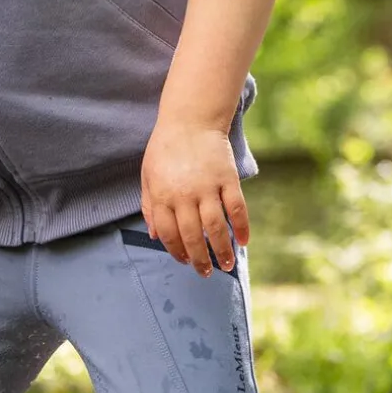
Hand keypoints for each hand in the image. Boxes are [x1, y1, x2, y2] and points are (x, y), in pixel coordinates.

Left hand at [141, 120, 248, 274]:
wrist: (191, 119)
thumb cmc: (166, 148)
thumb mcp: (148, 176)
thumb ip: (149, 206)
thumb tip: (155, 236)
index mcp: (162, 196)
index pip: (169, 234)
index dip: (177, 251)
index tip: (185, 261)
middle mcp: (184, 195)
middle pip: (193, 236)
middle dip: (199, 259)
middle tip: (206, 273)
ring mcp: (208, 187)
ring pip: (216, 227)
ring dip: (222, 250)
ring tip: (226, 265)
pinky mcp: (227, 178)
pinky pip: (237, 208)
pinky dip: (242, 227)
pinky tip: (243, 241)